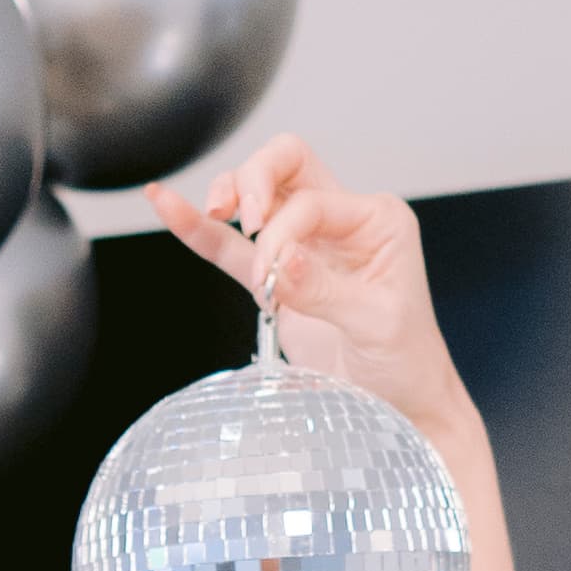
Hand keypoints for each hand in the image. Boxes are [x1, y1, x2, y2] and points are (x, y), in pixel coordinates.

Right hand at [146, 135, 468, 448]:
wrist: (400, 405)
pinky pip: (233, 247)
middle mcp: (343, 222)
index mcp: (376, 219)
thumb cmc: (404, 362)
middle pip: (287, 165)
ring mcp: (308, 246)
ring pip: (259, 193)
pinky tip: (166, 203)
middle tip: (240, 219)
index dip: (281, 232)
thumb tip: (280, 261)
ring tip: (214, 212)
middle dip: (254, 179)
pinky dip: (200, 228)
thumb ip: (325, 290)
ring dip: (230, 194)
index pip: (311, 201)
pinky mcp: (278, 278)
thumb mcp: (376, 324)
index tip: (271, 280)